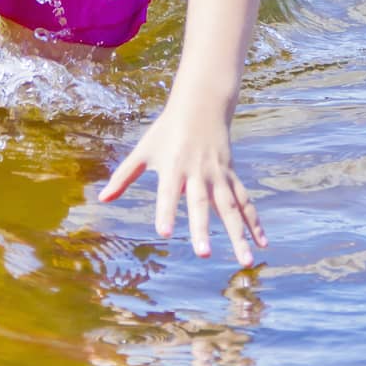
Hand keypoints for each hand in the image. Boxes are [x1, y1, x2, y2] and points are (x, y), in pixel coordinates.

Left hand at [97, 100, 266, 265]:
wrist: (201, 105)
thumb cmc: (166, 131)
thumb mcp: (144, 150)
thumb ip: (123, 176)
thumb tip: (102, 199)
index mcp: (174, 167)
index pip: (168, 193)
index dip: (166, 212)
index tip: (163, 233)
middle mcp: (198, 173)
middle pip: (201, 204)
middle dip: (202, 228)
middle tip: (203, 254)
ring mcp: (218, 175)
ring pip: (231, 208)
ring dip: (239, 234)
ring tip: (246, 261)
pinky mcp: (231, 176)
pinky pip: (244, 202)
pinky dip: (255, 222)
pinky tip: (262, 243)